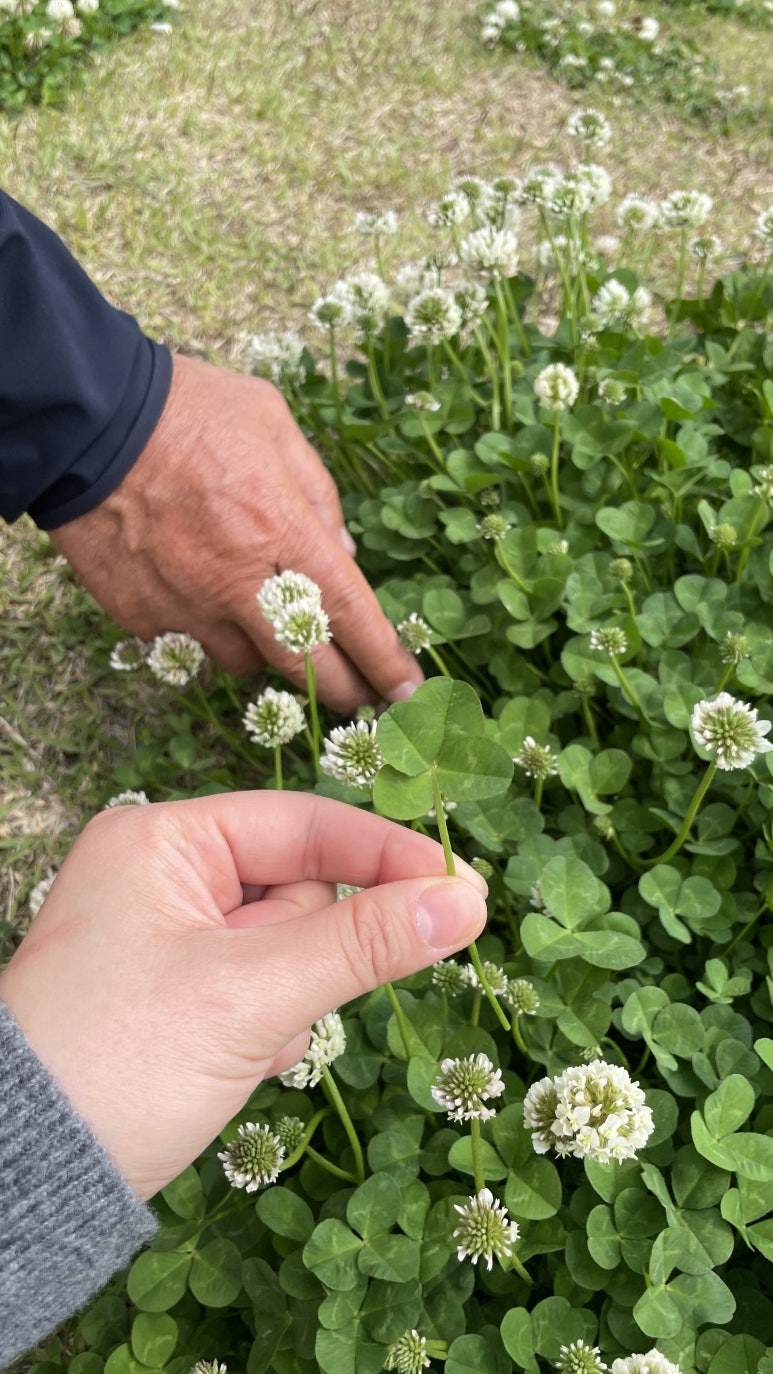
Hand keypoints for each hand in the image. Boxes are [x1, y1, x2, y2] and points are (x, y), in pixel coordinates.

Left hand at [0, 793, 486, 1199]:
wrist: (27, 1181)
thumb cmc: (120, 1062)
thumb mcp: (251, 994)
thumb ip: (363, 943)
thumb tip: (466, 903)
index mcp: (162, 842)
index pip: (303, 824)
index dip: (384, 853)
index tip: (462, 887)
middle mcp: (163, 875)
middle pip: (301, 889)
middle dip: (310, 953)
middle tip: (285, 1001)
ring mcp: (170, 936)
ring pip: (290, 947)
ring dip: (289, 1000)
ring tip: (241, 1044)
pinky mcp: (179, 992)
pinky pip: (263, 988)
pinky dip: (267, 1026)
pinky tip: (231, 1063)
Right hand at [49, 355, 423, 712]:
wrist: (86, 422)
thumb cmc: (189, 410)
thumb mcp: (275, 424)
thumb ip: (319, 493)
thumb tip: (344, 554)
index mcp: (283, 529)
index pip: (351, 616)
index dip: (384, 662)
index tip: (405, 691)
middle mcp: (240, 581)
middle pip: (306, 667)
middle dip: (342, 691)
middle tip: (360, 700)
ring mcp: (188, 607)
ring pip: (246, 664)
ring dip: (266, 654)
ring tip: (263, 622)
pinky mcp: (144, 618)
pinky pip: (190, 646)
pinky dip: (207, 634)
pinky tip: (201, 598)